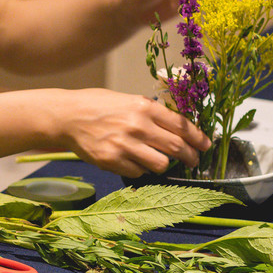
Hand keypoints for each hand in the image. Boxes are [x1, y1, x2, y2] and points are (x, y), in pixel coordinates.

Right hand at [51, 89, 211, 176]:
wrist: (67, 116)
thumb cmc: (97, 105)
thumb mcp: (127, 100)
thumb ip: (151, 113)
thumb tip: (177, 128)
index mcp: (143, 107)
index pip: (182, 125)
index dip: (199, 138)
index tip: (205, 145)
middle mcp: (137, 125)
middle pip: (177, 148)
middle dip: (191, 158)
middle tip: (194, 161)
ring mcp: (124, 145)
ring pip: (161, 165)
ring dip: (162, 165)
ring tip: (156, 160)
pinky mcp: (111, 161)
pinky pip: (138, 173)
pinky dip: (139, 169)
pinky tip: (131, 160)